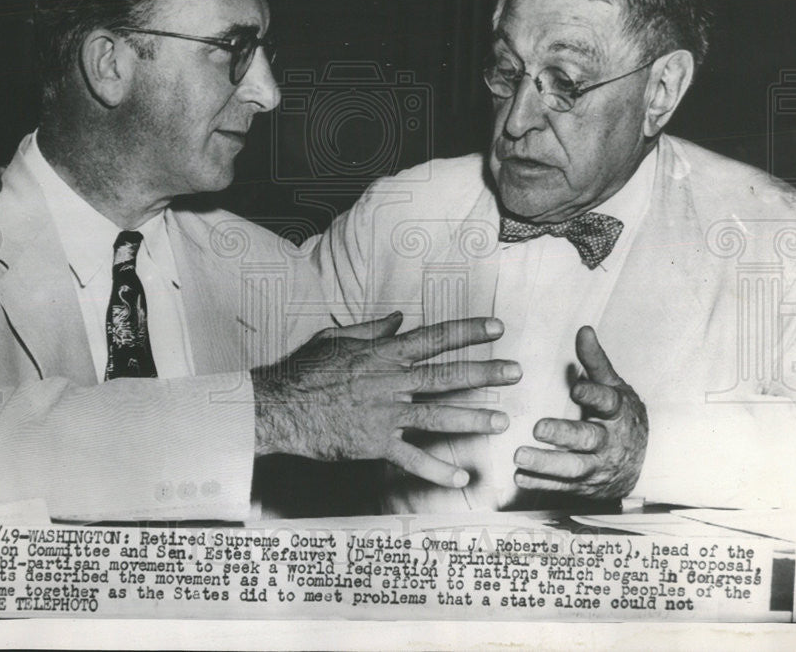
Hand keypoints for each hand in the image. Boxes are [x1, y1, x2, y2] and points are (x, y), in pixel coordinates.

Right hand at [252, 312, 521, 487]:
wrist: (279, 407)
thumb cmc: (305, 369)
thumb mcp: (336, 338)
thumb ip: (371, 329)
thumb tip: (398, 319)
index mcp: (383, 354)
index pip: (434, 338)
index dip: (467, 331)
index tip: (496, 327)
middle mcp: (391, 381)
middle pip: (446, 375)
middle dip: (485, 372)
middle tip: (515, 371)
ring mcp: (385, 414)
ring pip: (438, 414)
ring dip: (473, 417)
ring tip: (502, 421)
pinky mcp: (375, 443)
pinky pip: (411, 457)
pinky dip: (436, 468)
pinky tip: (460, 475)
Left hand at [513, 325, 647, 498]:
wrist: (646, 463)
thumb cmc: (622, 417)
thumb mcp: (614, 387)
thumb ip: (596, 362)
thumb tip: (584, 330)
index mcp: (616, 413)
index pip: (608, 403)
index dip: (594, 395)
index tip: (577, 388)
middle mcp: (609, 441)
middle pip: (587, 438)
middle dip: (563, 434)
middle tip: (537, 428)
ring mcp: (598, 466)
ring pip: (573, 467)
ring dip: (545, 464)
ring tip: (519, 456)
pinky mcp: (586, 486)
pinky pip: (563, 487)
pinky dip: (540, 483)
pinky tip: (519, 476)